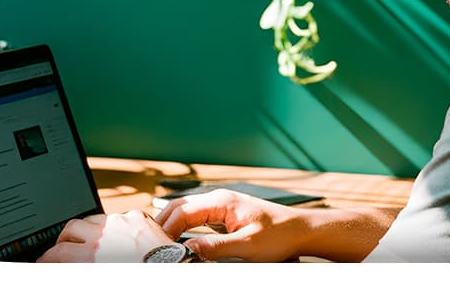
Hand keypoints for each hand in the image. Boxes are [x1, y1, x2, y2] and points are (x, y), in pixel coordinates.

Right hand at [37, 210, 175, 262]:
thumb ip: (82, 266)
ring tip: (89, 241)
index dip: (46, 258)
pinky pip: (120, 216)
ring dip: (88, 229)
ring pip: (94, 218)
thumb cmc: (142, 278)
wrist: (174, 271)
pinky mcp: (140, 217)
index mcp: (92, 254)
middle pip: (71, 228)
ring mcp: (123, 222)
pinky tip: (118, 236)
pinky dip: (115, 225)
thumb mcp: (102, 275)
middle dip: (63, 239)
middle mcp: (106, 233)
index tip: (44, 261)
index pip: (57, 252)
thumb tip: (66, 263)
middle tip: (62, 249)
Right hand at [154, 188, 308, 261]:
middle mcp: (218, 199)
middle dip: (162, 225)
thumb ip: (216, 247)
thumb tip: (188, 250)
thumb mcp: (247, 246)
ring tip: (158, 244)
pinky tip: (176, 240)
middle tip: (149, 246)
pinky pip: (195, 218)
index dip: (166, 229)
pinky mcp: (223, 215)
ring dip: (170, 225)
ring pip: (185, 212)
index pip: (182, 211)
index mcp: (222, 201)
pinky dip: (182, 227)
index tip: (156, 247)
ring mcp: (220, 206)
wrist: (299, 230)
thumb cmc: (279, 234)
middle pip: (178, 208)